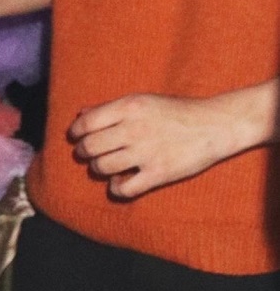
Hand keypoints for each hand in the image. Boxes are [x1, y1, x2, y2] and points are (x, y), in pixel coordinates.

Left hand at [68, 93, 243, 198]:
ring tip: (107, 166)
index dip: (76, 132)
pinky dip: (116, 188)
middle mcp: (134, 129)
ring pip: (102, 168)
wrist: (214, 125)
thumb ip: (111, 108)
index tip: (77, 137)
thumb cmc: (177, 112)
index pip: (86, 123)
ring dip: (99, 169)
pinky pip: (123, 189)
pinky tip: (120, 182)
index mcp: (130, 107)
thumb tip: (80, 114)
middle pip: (90, 147)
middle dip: (85, 152)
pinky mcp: (158, 173)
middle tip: (90, 154)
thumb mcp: (144, 101)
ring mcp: (146, 152)